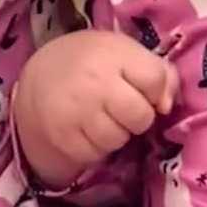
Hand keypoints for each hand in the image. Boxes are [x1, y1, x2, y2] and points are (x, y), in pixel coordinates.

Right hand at [14, 30, 174, 189]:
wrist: (41, 76)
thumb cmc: (94, 62)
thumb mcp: (126, 53)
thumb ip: (159, 72)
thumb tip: (166, 106)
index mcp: (113, 54)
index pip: (155, 79)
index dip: (154, 87)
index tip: (140, 86)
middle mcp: (94, 82)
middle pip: (141, 116)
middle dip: (138, 116)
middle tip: (122, 107)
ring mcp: (77, 111)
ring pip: (119, 139)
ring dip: (117, 133)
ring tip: (103, 117)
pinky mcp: (63, 136)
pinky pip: (96, 154)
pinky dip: (96, 146)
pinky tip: (86, 128)